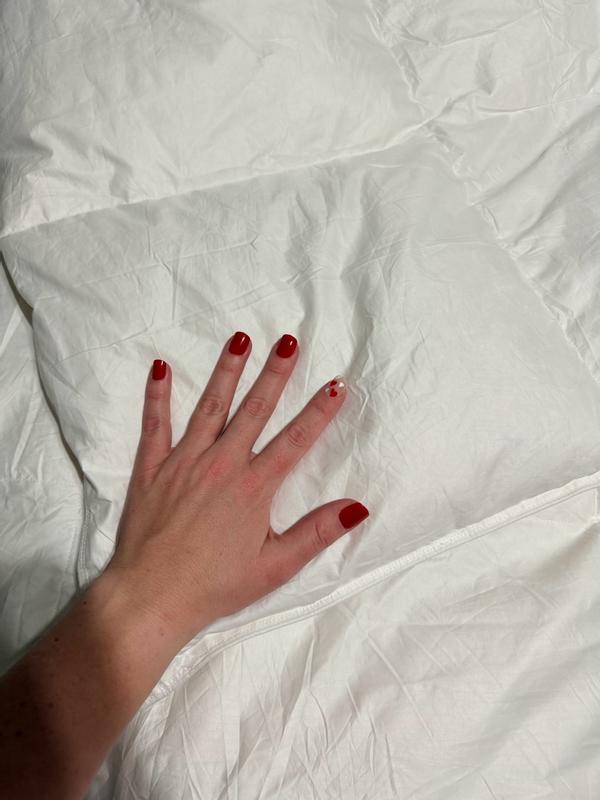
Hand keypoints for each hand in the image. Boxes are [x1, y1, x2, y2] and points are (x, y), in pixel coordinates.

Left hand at [106, 332, 368, 647]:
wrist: (151, 597)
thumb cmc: (215, 586)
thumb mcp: (275, 566)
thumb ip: (317, 533)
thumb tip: (358, 507)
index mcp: (254, 488)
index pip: (295, 440)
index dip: (318, 411)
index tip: (336, 384)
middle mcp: (222, 465)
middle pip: (255, 410)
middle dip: (275, 373)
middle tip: (289, 341)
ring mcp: (184, 462)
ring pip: (210, 406)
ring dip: (227, 370)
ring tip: (239, 338)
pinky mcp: (152, 468)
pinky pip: (155, 424)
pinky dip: (158, 395)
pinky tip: (161, 367)